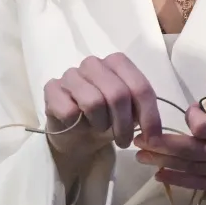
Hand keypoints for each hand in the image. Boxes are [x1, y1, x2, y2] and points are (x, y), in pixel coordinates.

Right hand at [43, 53, 162, 181]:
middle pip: (118, 93)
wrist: (76, 135)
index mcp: (117, 63)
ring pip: (94, 101)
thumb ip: (142, 114)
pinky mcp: (51, 89)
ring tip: (101, 130)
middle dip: (124, 124)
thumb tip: (154, 133)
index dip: (149, 115)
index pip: (139, 86)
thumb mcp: (130, 116)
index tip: (152, 138)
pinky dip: (77, 125)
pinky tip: (77, 125)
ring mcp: (71, 74)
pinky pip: (69, 111)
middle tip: (124, 141)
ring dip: (101, 124)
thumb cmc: (106, 120)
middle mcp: (94, 63)